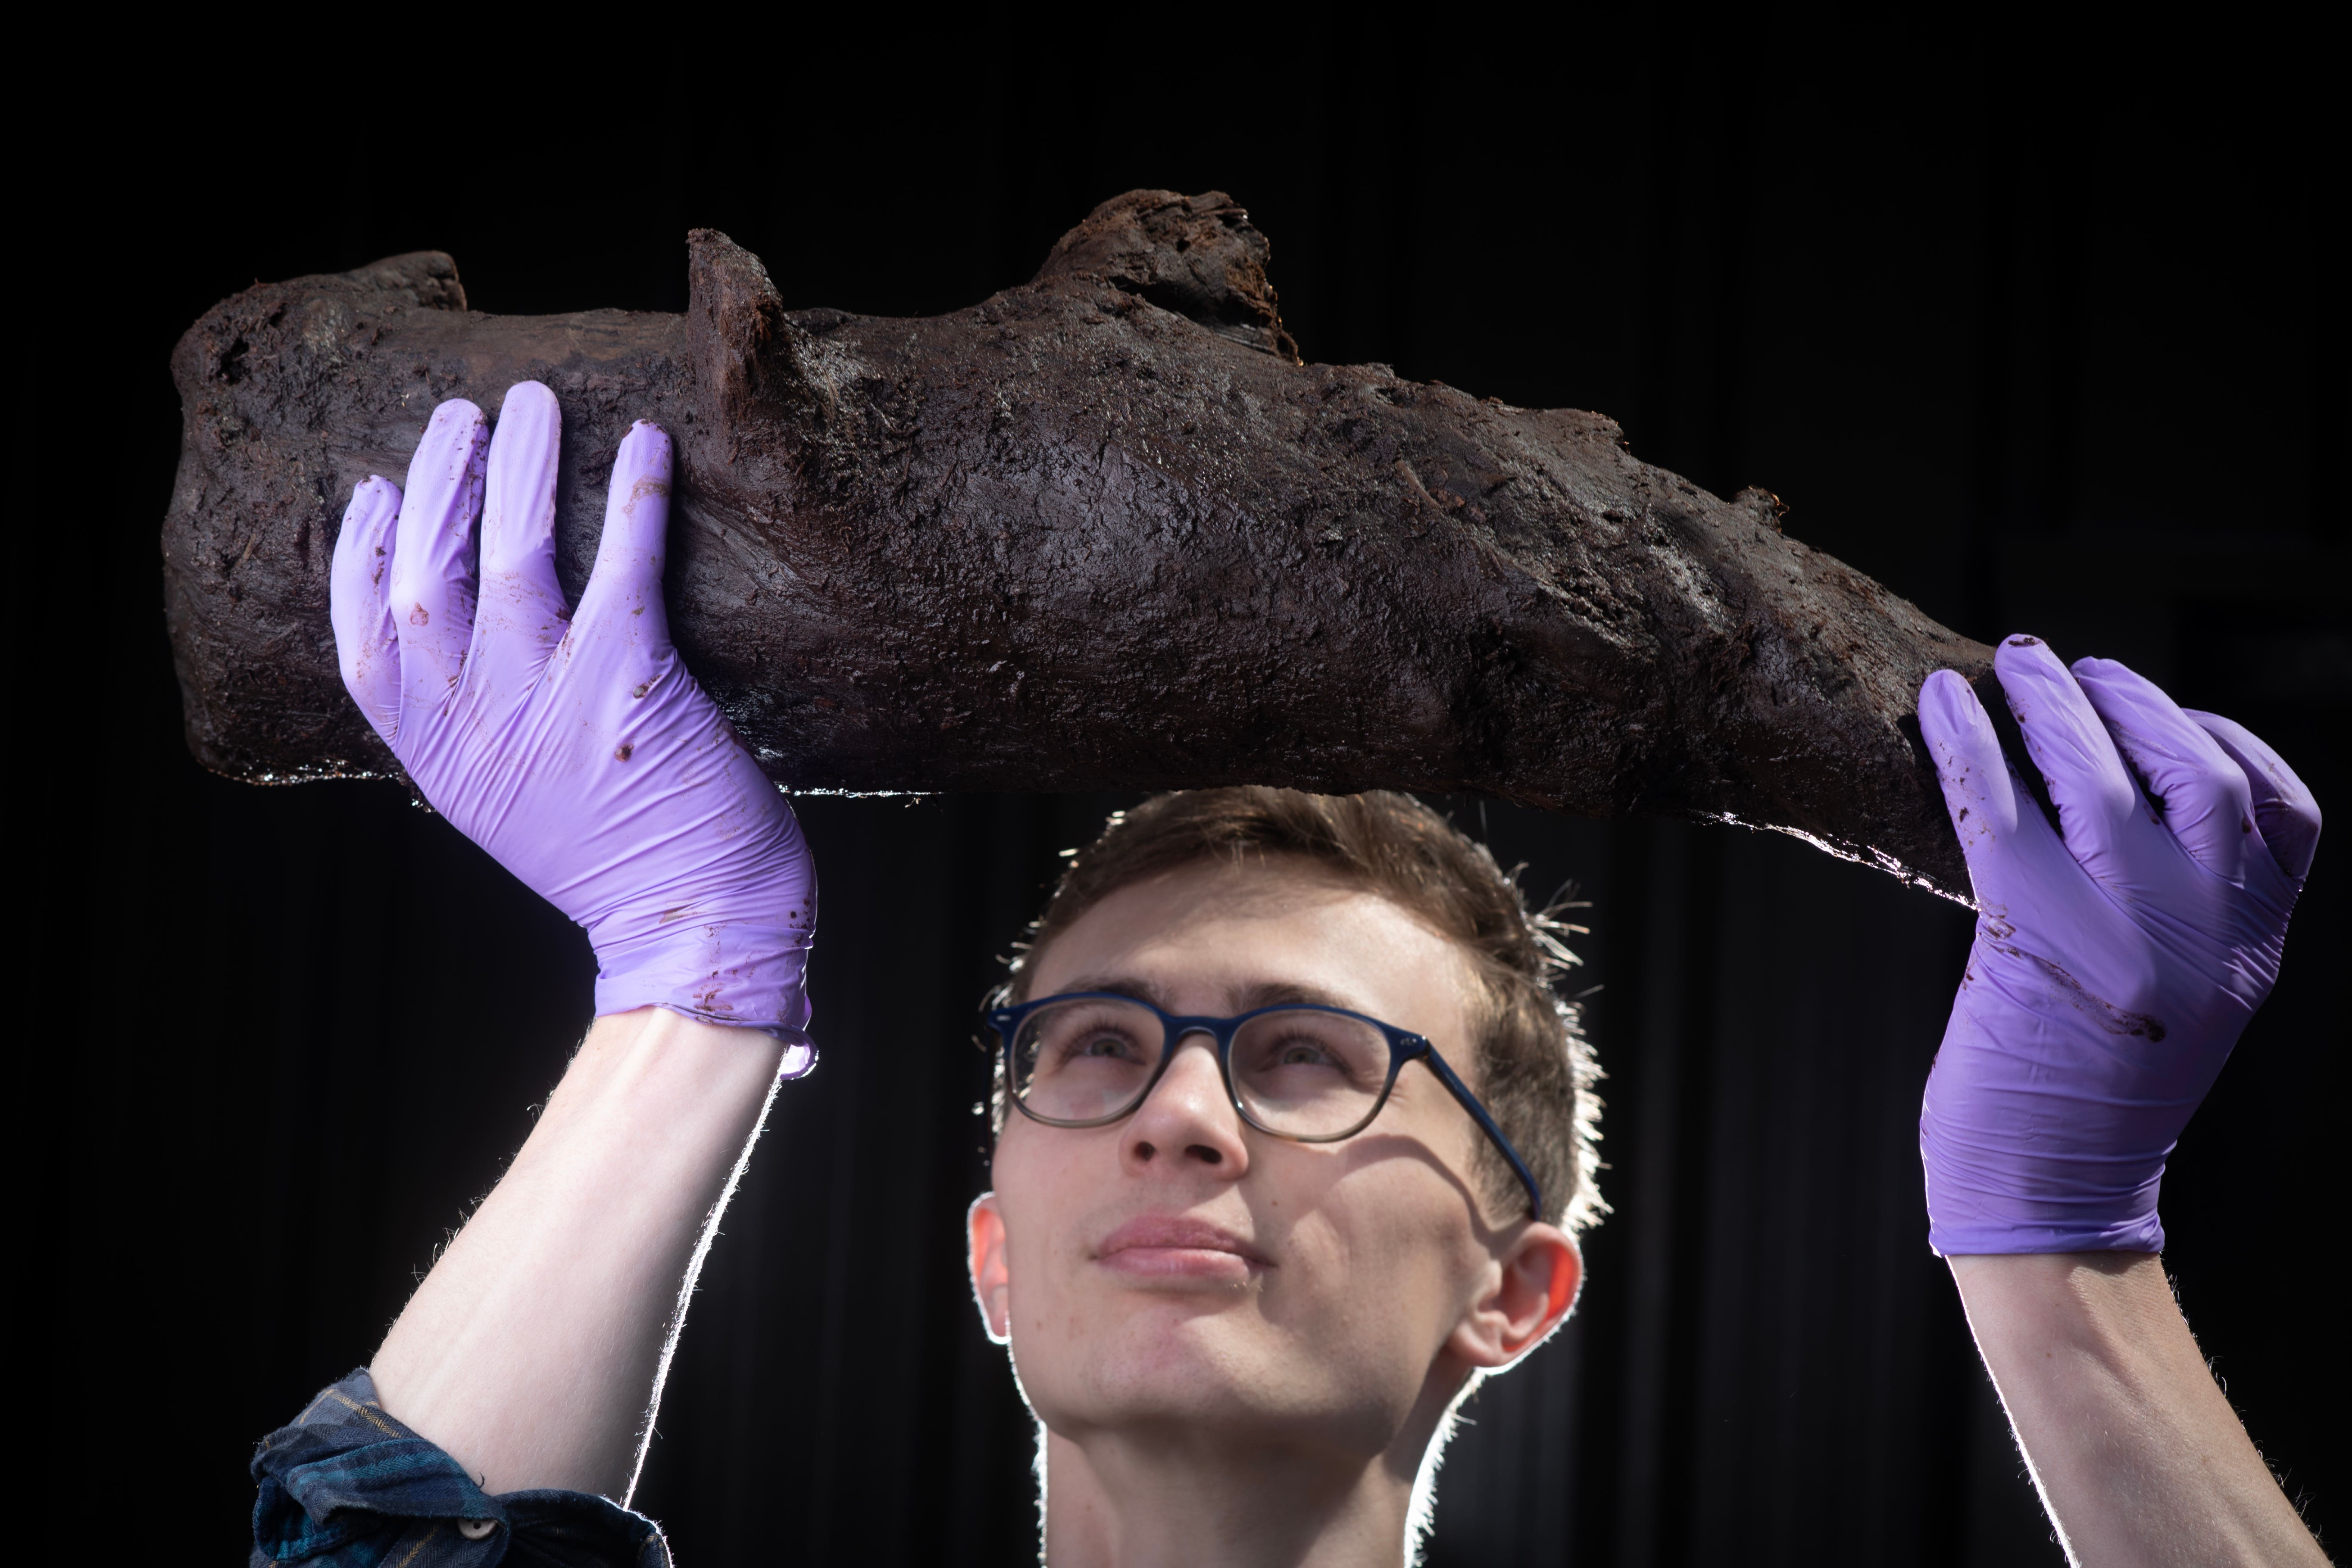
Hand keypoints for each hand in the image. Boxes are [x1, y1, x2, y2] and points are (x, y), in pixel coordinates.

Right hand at [331, 385, 815, 1049]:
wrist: (701, 932)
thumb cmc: (625, 864)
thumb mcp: (517, 807)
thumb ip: (481, 736)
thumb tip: (465, 655)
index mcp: (443, 762)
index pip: (363, 646)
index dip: (358, 562)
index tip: (369, 492)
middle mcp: (481, 729)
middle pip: (426, 581)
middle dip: (437, 485)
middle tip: (458, 416)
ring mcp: (551, 705)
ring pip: (510, 558)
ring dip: (518, 470)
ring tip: (529, 405)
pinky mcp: (634, 686)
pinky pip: (622, 567)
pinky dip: (632, 497)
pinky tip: (645, 443)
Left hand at [1916, 636, 2318, 1252]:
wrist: (2051, 1202)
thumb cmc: (2094, 1100)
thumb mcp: (2185, 1003)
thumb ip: (2185, 915)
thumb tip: (2128, 807)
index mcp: (2254, 947)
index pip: (2286, 811)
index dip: (2229, 738)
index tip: (2172, 710)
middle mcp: (2209, 932)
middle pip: (2196, 771)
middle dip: (2137, 700)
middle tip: (2074, 663)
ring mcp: (2126, 933)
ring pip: (2103, 773)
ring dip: (2054, 703)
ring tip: (2017, 663)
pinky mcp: (2033, 936)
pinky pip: (2001, 807)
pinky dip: (1970, 743)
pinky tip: (1942, 703)